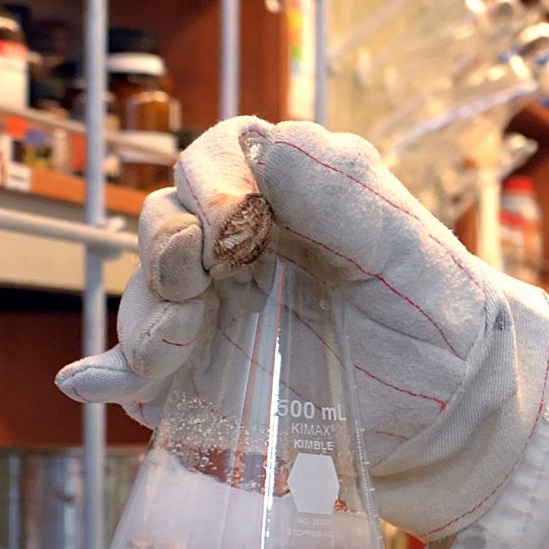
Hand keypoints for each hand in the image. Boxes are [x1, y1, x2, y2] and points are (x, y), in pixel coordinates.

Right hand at [55, 118, 548, 539]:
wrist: (453, 407)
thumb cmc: (440, 311)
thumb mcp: (411, 250)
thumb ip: (348, 197)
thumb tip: (275, 142)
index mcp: (288, 194)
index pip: (219, 157)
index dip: (211, 182)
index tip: (232, 227)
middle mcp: (239, 244)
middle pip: (166, 223)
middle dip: (169, 254)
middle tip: (197, 292)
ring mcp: (216, 309)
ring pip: (149, 297)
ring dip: (146, 323)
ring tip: (169, 357)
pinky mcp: (205, 372)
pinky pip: (142, 369)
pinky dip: (112, 375)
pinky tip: (94, 386)